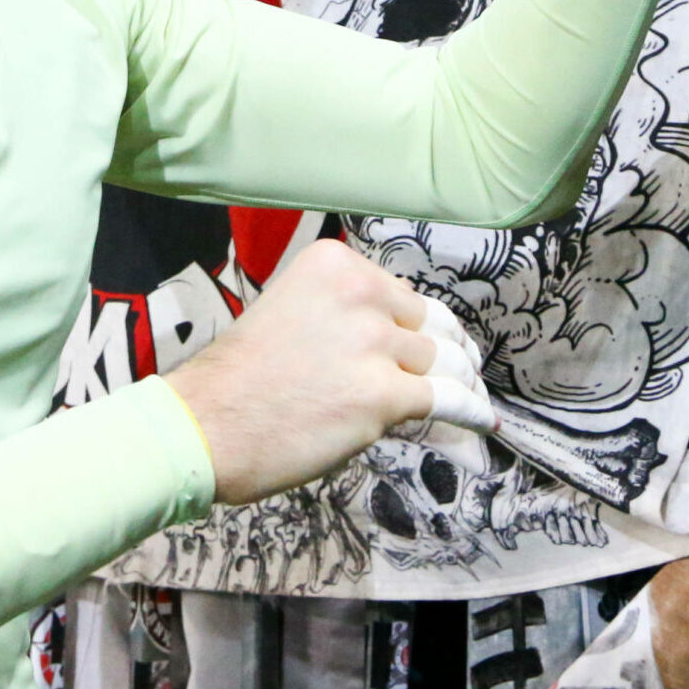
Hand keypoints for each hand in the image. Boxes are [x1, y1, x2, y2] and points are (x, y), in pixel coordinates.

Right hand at [165, 240, 482, 504]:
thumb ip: (345, 317)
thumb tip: (402, 347)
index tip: (422, 344)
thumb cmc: (240, 380)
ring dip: (462, 382)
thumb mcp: (293, 313)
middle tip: (460, 368)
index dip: (415, 325)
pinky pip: (447, 400)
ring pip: (444, 361)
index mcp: (335, 264)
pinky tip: (482, 420)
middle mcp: (359, 293)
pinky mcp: (382, 393)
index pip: (401, 292)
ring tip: (473, 396)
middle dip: (447, 349)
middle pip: (430, 322)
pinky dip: (470, 411)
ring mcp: (373, 342)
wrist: (206, 424)